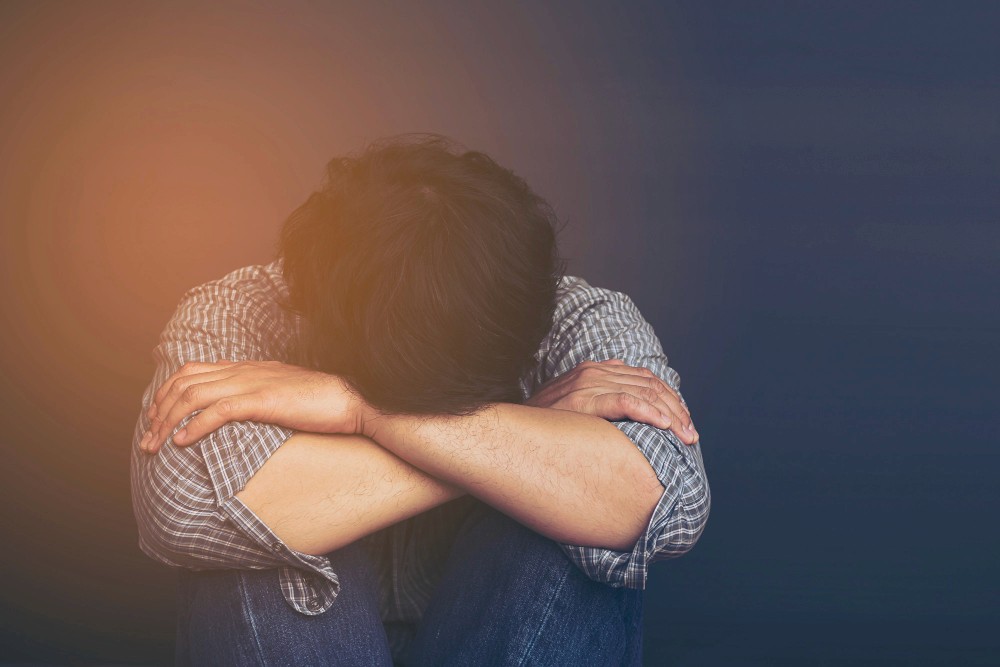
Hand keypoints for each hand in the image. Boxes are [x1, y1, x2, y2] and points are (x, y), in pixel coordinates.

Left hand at [140, 360, 374, 453]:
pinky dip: (194, 425)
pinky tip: (182, 442)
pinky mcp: (263, 401)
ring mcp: (253, 384)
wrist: (350, 402)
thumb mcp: (282, 394)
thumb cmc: (321, 403)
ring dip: (168, 421)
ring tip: (156, 445)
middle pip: (185, 383)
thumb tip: (238, 412)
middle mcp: (244, 371)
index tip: (156, 419)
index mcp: (247, 368)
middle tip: (148, 439)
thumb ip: (258, 396)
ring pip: (194, 396)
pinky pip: (218, 410)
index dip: (167, 393)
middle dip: (159, 411)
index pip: (193, 371)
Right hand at [524, 359, 698, 444]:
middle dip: (676, 411)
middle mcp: (596, 372)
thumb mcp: (572, 404)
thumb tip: (622, 392)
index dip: (669, 400)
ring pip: (645, 393)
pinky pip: (626, 401)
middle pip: (650, 386)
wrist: (509, 427)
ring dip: (671, 415)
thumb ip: (597, 395)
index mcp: (596, 370)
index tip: (684, 423)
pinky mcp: (584, 398)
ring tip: (686, 435)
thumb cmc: (542, 423)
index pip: (645, 380)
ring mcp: (590, 383)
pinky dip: (650, 412)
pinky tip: (665, 426)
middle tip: (692, 435)